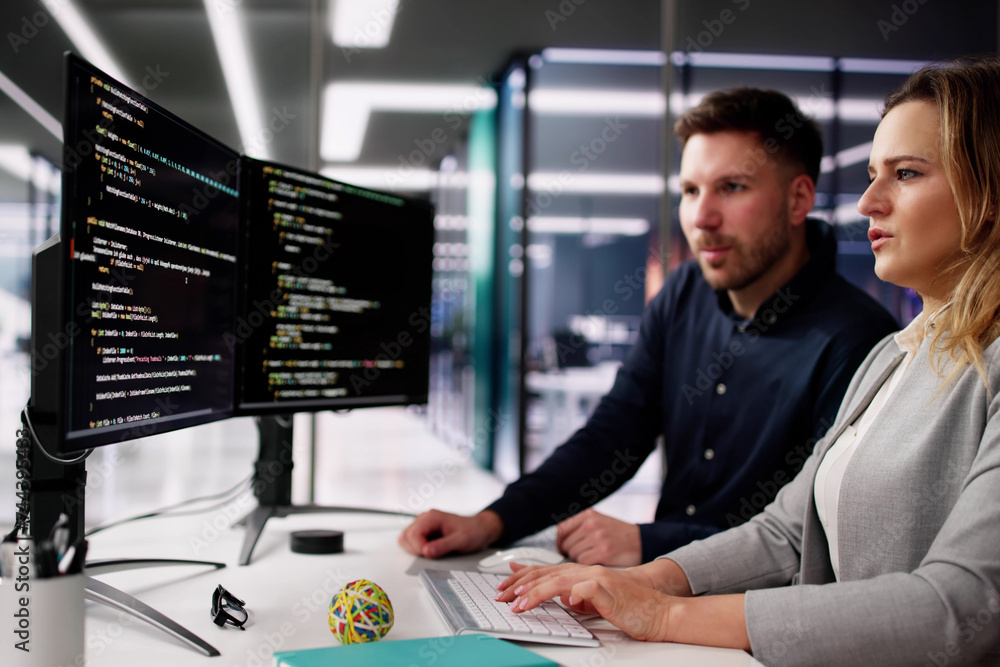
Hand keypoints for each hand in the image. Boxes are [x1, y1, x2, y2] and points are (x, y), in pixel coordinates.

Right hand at [397, 509, 502, 557]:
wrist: (479, 528)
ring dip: (414, 549)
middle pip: (405, 536)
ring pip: (405, 538)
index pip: (412, 534)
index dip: (419, 548)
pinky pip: (410, 540)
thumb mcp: (461, 540)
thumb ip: (443, 546)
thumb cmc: (472, 531)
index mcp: (432, 517)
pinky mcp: (423, 531)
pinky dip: (416, 548)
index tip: (430, 554)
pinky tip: (429, 549)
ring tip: (430, 551)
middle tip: (431, 553)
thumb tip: (427, 552)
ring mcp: (422, 524)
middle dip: (415, 549)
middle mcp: (424, 518)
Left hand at [495, 562, 672, 641]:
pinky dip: (568, 594)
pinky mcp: (607, 590)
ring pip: (559, 579)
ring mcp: (597, 578)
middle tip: (501, 594)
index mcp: (582, 573)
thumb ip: (578, 597)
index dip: (522, 576)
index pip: (546, 571)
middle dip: (520, 584)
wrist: (658, 610)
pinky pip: (584, 590)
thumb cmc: (630, 606)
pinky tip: (557, 601)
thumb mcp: (596, 601)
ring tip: (518, 602)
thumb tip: (562, 599)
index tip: (504, 583)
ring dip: (535, 591)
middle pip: (546, 573)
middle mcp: (587, 571)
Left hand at [556, 508, 641, 565]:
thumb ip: (578, 526)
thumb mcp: (597, 521)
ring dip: (579, 558)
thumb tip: (557, 538)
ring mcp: (597, 537)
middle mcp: (591, 523)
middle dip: (569, 551)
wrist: (641, 541)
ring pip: (572, 553)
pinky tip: (596, 560)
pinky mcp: (603, 551)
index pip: (561, 528)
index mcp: (587, 514)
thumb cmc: (617, 534)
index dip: (559, 541)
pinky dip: (587, 564)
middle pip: (565, 542)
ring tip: (590, 556)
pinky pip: (582, 561)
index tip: (562, 547)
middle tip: (580, 554)